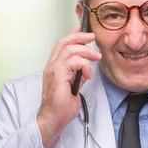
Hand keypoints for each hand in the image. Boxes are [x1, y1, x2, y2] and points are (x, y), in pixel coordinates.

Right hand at [37, 25, 100, 147]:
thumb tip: (85, 70)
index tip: (82, 28)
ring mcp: (53, 70)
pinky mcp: (58, 75)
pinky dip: (84, 65)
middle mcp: (51, 66)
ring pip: (70, 49)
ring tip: (96, 57)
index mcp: (54, 68)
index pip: (62, 46)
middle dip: (79, 36)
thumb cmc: (61, 107)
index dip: (72, 35)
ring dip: (86, 51)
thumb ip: (77, 77)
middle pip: (64, 42)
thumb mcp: (74, 88)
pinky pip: (73, 61)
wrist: (53, 118)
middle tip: (92, 37)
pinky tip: (88, 75)